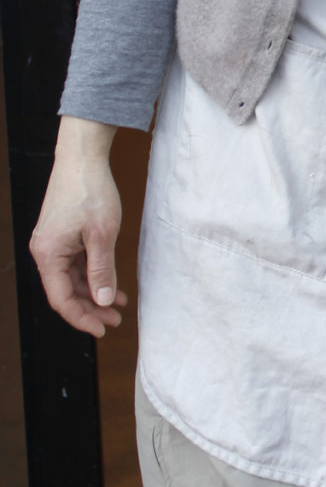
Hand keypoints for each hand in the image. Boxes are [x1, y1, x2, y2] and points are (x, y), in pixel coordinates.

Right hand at [29, 118, 125, 338]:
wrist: (82, 156)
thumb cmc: (91, 191)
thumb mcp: (102, 234)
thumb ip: (102, 270)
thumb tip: (104, 301)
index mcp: (48, 254)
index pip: (61, 299)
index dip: (82, 318)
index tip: (103, 330)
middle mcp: (45, 251)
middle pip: (65, 291)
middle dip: (91, 308)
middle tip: (116, 321)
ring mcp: (52, 243)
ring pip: (71, 279)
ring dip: (94, 292)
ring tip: (119, 305)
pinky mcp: (61, 235)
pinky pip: (74, 264)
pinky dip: (92, 275)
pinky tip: (112, 283)